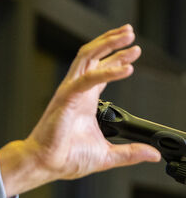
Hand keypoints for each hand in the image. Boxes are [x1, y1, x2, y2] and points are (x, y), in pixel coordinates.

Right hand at [0, 24, 160, 197]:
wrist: (46, 164)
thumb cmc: (66, 158)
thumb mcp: (107, 155)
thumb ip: (130, 152)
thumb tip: (152, 155)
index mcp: (85, 100)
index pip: (101, 70)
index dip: (118, 58)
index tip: (134, 52)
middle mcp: (77, 91)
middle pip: (94, 56)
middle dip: (113, 42)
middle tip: (130, 33)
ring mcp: (70, 92)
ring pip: (87, 57)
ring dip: (107, 43)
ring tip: (127, 36)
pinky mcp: (66, 98)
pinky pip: (87, 79)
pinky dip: (107, 71)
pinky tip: (125, 68)